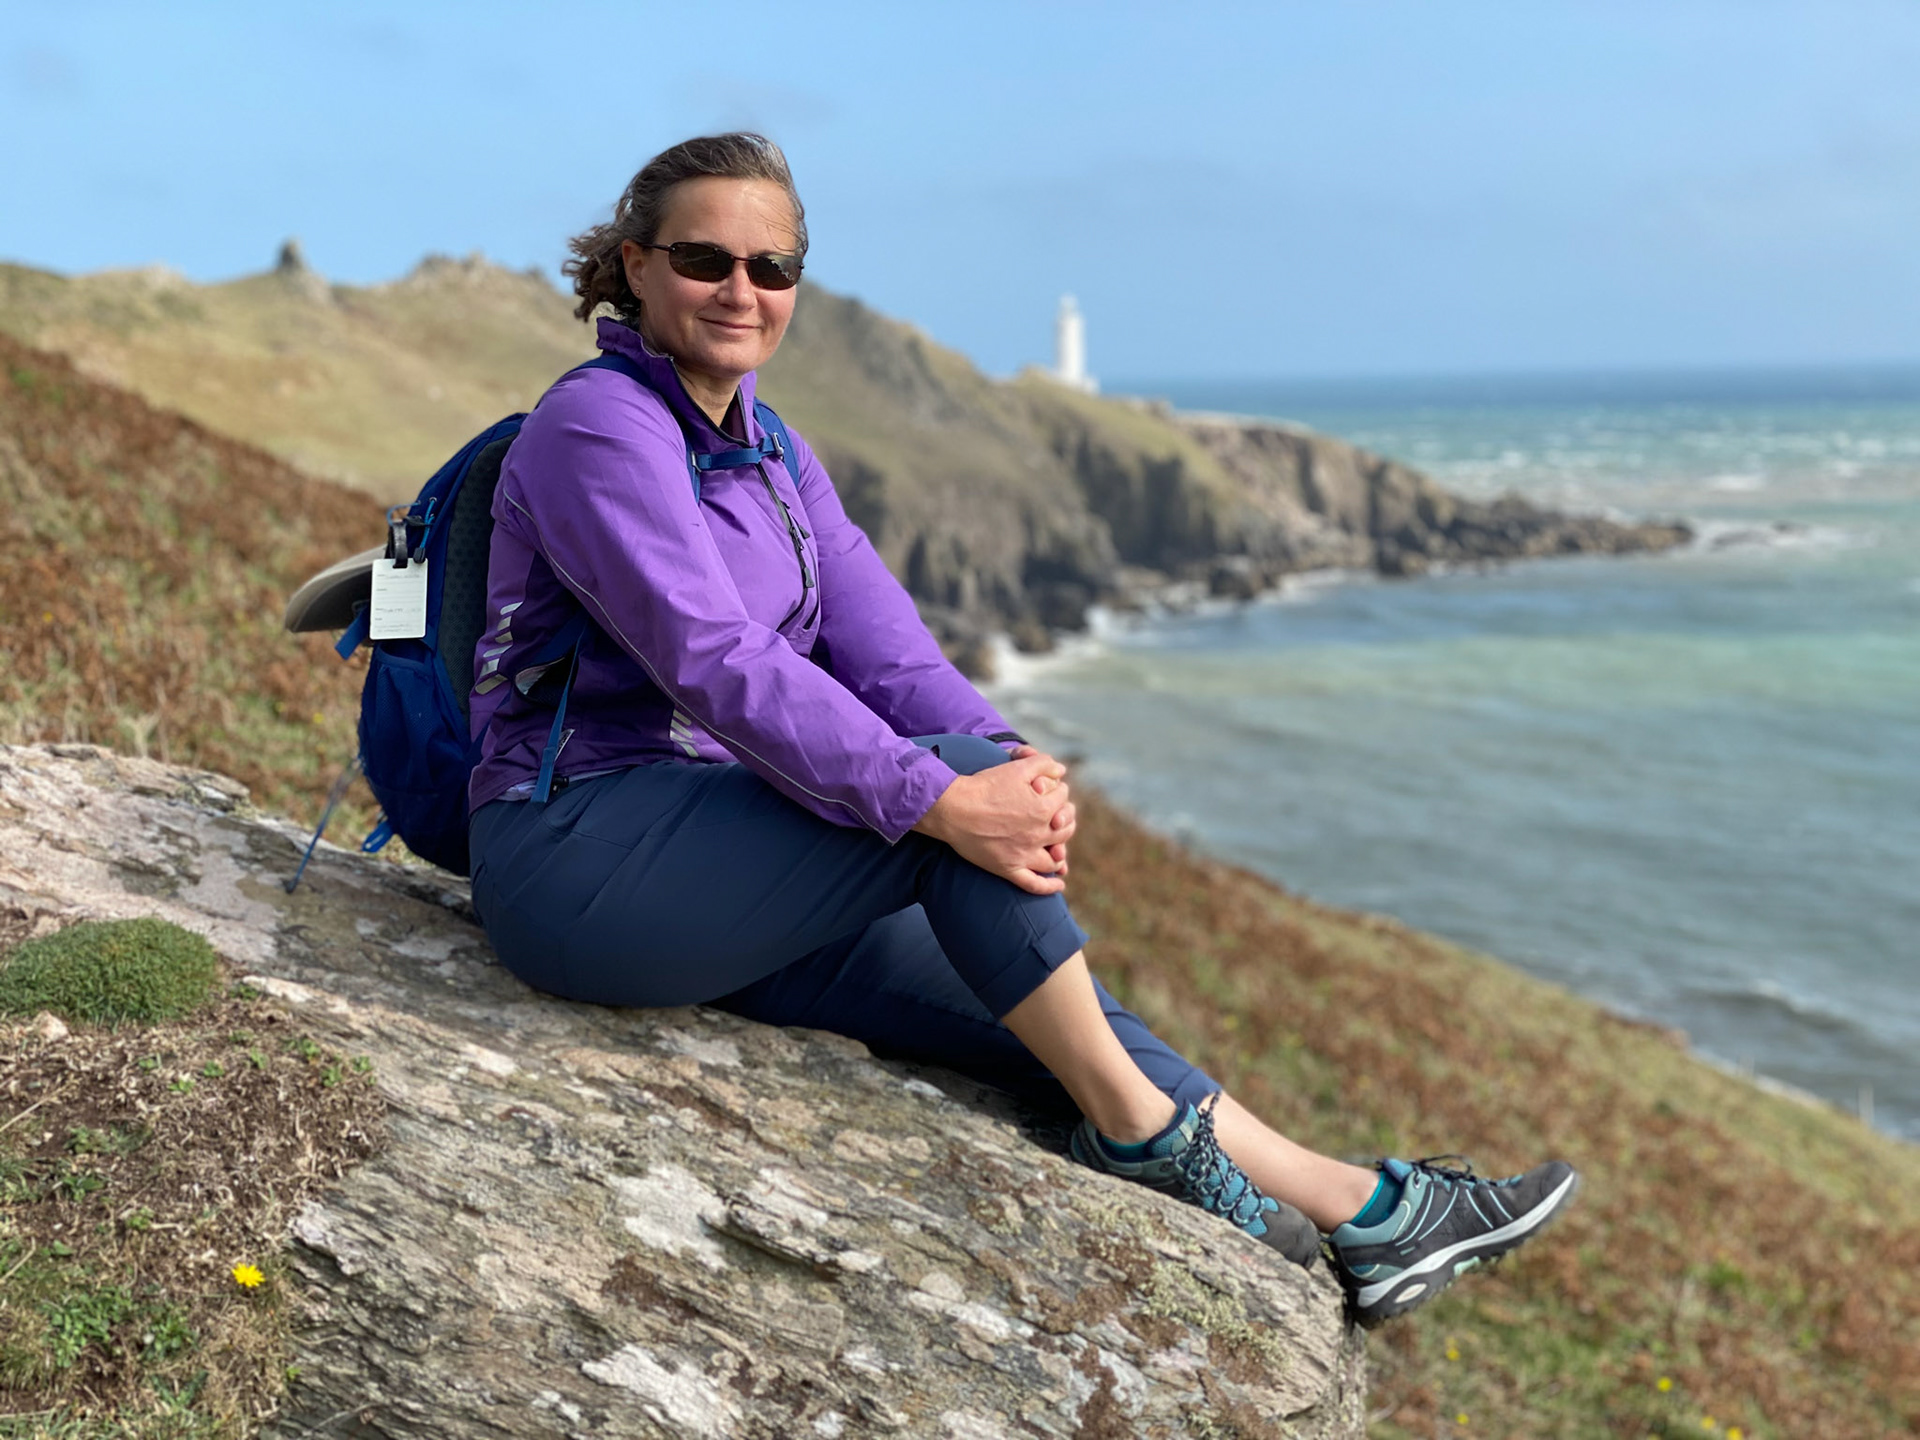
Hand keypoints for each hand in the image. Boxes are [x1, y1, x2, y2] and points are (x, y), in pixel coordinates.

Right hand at [913, 750, 1075, 894]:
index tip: (1045, 789)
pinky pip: (1034, 884)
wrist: (953, 808)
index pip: (1063, 798)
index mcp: (1044, 808)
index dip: (1056, 790)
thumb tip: (1061, 770)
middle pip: (1066, 829)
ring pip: (1054, 858)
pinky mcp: (1008, 869)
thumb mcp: (1017, 767)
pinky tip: (1058, 885)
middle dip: (1064, 819)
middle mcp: (1039, 834)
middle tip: (1056, 816)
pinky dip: (1049, 887)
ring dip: (1060, 852)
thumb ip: (1043, 764)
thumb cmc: (984, 786)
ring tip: (1057, 848)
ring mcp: (1024, 854)